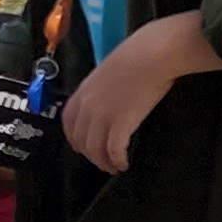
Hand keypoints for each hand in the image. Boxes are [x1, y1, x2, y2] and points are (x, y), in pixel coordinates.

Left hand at [62, 18, 191, 172]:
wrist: (153, 54)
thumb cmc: (136, 56)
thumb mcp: (107, 72)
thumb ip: (100, 88)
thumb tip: (107, 97)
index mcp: (82, 92)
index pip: (69, 123)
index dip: (75, 138)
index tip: (83, 146)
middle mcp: (86, 107)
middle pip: (80, 140)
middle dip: (90, 154)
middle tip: (102, 161)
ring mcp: (102, 116)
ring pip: (95, 149)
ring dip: (104, 162)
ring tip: (114, 166)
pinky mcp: (121, 124)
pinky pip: (114, 150)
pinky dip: (117, 160)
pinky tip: (124, 164)